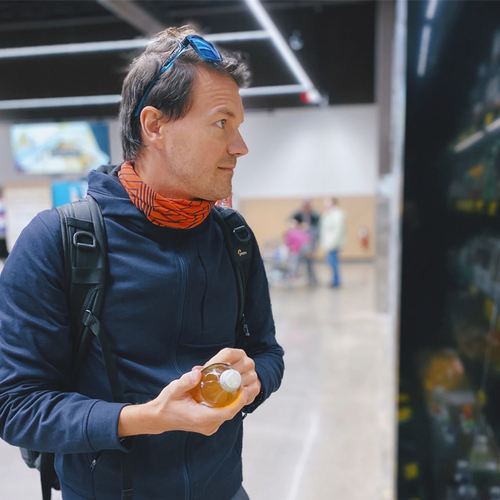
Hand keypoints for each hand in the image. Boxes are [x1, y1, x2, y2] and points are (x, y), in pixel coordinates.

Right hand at [118, 367, 249, 437]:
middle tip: (241, 381)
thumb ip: (185, 381)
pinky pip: (222, 414)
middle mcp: (207, 425)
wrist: (158, 418)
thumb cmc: (166, 405)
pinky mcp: (208, 425)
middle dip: (238, 397)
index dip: (238, 401)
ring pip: (227, 413)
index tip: (243, 388)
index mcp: (201, 418)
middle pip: (230, 412)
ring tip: (235, 384)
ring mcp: (208, 426)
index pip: (227, 412)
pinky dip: (226, 404)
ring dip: (233, 400)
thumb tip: (198, 372)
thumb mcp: (173, 390)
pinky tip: (226, 392)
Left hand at [203, 348, 260, 406]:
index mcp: (238, 354)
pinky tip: (230, 398)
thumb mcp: (218, 366)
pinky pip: (246, 394)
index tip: (207, 368)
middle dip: (220, 378)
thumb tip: (195, 371)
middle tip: (209, 385)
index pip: (228, 353)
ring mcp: (253, 375)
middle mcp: (247, 363)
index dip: (216, 360)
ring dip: (228, 389)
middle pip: (234, 369)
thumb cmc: (228, 372)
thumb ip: (205, 368)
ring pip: (240, 383)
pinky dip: (237, 397)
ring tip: (218, 393)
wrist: (244, 380)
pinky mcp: (256, 388)